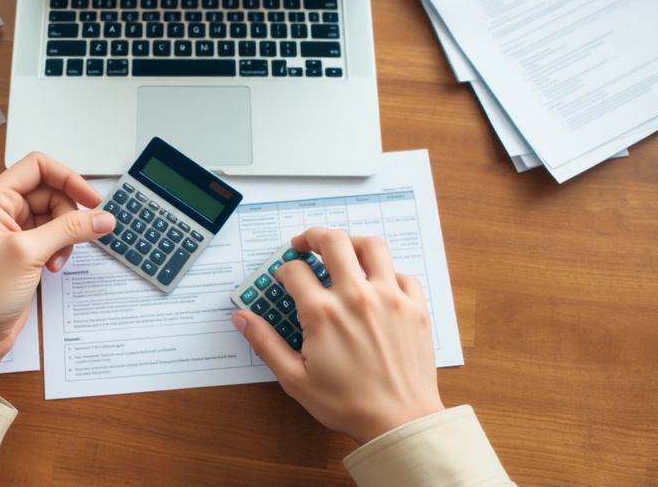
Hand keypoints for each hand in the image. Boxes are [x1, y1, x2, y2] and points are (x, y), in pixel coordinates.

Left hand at [0, 152, 114, 394]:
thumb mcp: (29, 254)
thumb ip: (69, 230)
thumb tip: (104, 217)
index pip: (37, 167)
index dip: (68, 178)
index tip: (92, 200)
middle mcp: (1, 212)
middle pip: (50, 192)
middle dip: (68, 215)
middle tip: (73, 239)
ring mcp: (12, 233)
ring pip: (54, 217)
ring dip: (65, 236)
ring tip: (56, 260)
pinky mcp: (22, 253)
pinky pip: (51, 238)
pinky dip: (59, 250)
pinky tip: (52, 268)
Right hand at [231, 228, 443, 444]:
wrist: (399, 421)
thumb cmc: (347, 404)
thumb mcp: (294, 379)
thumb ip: (266, 343)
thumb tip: (242, 318)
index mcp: (323, 313)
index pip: (295, 271)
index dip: (284, 271)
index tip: (285, 280)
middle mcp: (356, 296)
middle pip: (333, 241)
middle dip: (313, 236)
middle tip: (305, 244)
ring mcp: (390, 297)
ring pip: (372, 246)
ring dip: (352, 242)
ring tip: (342, 251)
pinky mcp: (415, 307)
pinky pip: (402, 273)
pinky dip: (387, 272)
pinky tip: (377, 283)